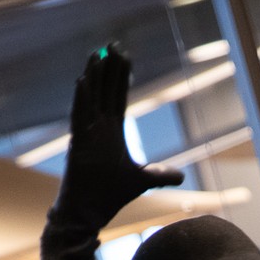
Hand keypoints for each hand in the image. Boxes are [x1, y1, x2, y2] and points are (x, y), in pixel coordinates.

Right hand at [54, 44, 183, 232]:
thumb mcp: (142, 182)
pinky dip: (80, 100)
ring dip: (93, 77)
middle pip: (105, 91)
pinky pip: (78, 118)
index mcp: (112, 132)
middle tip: (113, 45)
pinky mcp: (78, 145)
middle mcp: (99, 129)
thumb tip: (181, 177)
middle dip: (109, 69)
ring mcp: (87, 135)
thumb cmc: (110, 196)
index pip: (118, 97)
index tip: (125, 56)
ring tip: (96, 55)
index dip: (122, 77)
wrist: (90, 214)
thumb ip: (160, 175)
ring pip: (90, 99)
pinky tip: (82, 81)